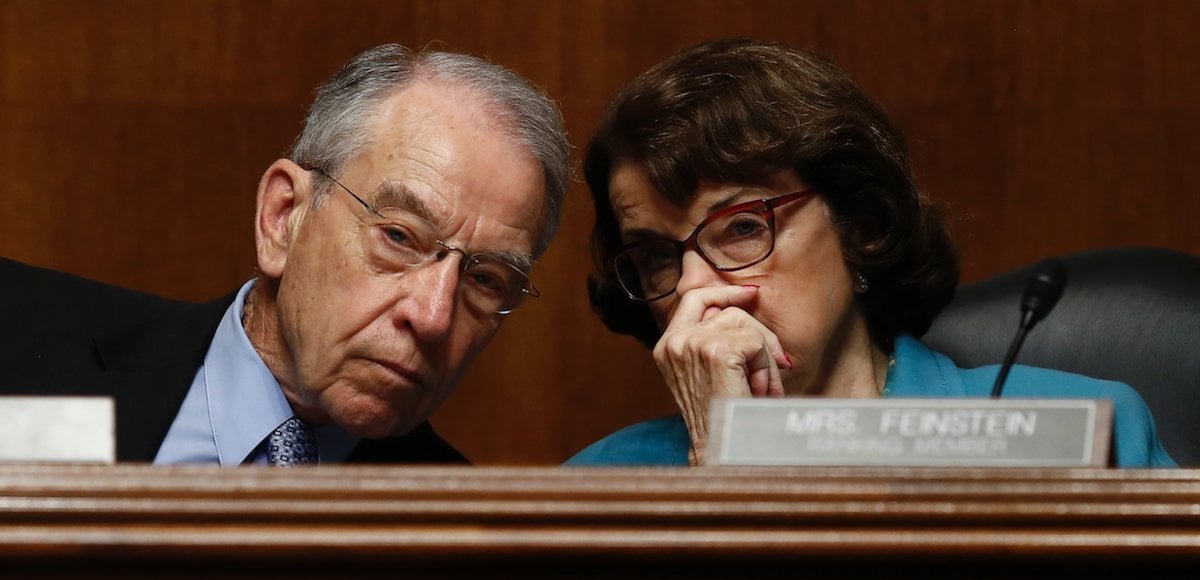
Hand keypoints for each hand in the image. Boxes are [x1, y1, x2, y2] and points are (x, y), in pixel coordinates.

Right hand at [652, 285, 791, 464]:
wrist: (720, 452)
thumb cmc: (722, 419)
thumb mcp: (711, 373)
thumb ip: (719, 339)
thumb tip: (749, 302)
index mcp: (667, 347)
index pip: (694, 298)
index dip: (725, 291)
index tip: (751, 294)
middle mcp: (673, 342)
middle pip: (728, 311)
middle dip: (759, 337)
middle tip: (771, 371)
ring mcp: (691, 344)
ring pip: (746, 326)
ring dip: (764, 358)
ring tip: (760, 389)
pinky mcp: (715, 352)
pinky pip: (755, 342)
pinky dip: (766, 367)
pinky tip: (760, 390)